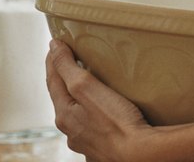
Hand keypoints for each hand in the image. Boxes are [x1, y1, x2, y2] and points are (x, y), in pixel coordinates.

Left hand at [46, 39, 193, 160]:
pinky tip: (102, 117)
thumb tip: (53, 47)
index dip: (53, 60)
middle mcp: (71, 132)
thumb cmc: (115, 122)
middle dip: (64, 80)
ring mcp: (87, 143)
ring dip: (79, 101)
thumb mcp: (85, 86)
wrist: (140, 155)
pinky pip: (94, 130)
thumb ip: (67, 67)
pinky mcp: (104, 150)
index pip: (52, 80)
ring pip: (78, 117)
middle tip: (69, 62)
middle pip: (63, 99)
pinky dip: (94, 118)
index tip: (56, 43)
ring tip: (88, 89)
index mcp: (64, 115)